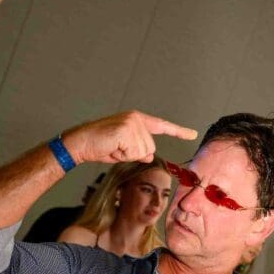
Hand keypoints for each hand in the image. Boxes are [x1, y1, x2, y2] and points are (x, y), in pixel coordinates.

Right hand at [63, 110, 196, 165]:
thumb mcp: (124, 150)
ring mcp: (132, 123)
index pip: (162, 126)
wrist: (81, 142)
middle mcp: (137, 118)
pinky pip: (133, 153)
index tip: (192, 134)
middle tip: (116, 148)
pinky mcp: (126, 130)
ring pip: (142, 151)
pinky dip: (122, 155)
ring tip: (113, 147)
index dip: (178, 131)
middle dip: (133, 154)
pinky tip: (112, 147)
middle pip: (150, 147)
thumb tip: (148, 154)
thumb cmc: (100, 146)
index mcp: (138, 119)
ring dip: (127, 155)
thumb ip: (139, 150)